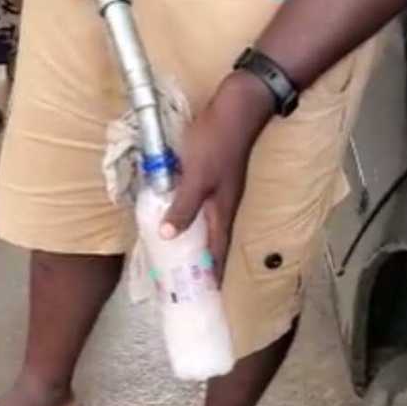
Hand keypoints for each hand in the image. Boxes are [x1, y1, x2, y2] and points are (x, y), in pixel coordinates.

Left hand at [160, 71, 275, 278]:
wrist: (239, 106)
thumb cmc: (216, 142)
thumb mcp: (196, 177)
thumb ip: (183, 207)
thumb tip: (167, 237)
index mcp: (223, 212)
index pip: (216, 255)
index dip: (208, 277)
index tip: (199, 299)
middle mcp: (226, 207)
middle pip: (213, 246)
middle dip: (201, 267)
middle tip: (183, 285)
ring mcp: (223, 193)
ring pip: (209, 228)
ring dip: (196, 246)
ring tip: (178, 261)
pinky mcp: (217, 179)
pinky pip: (204, 210)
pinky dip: (192, 222)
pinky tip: (178, 221)